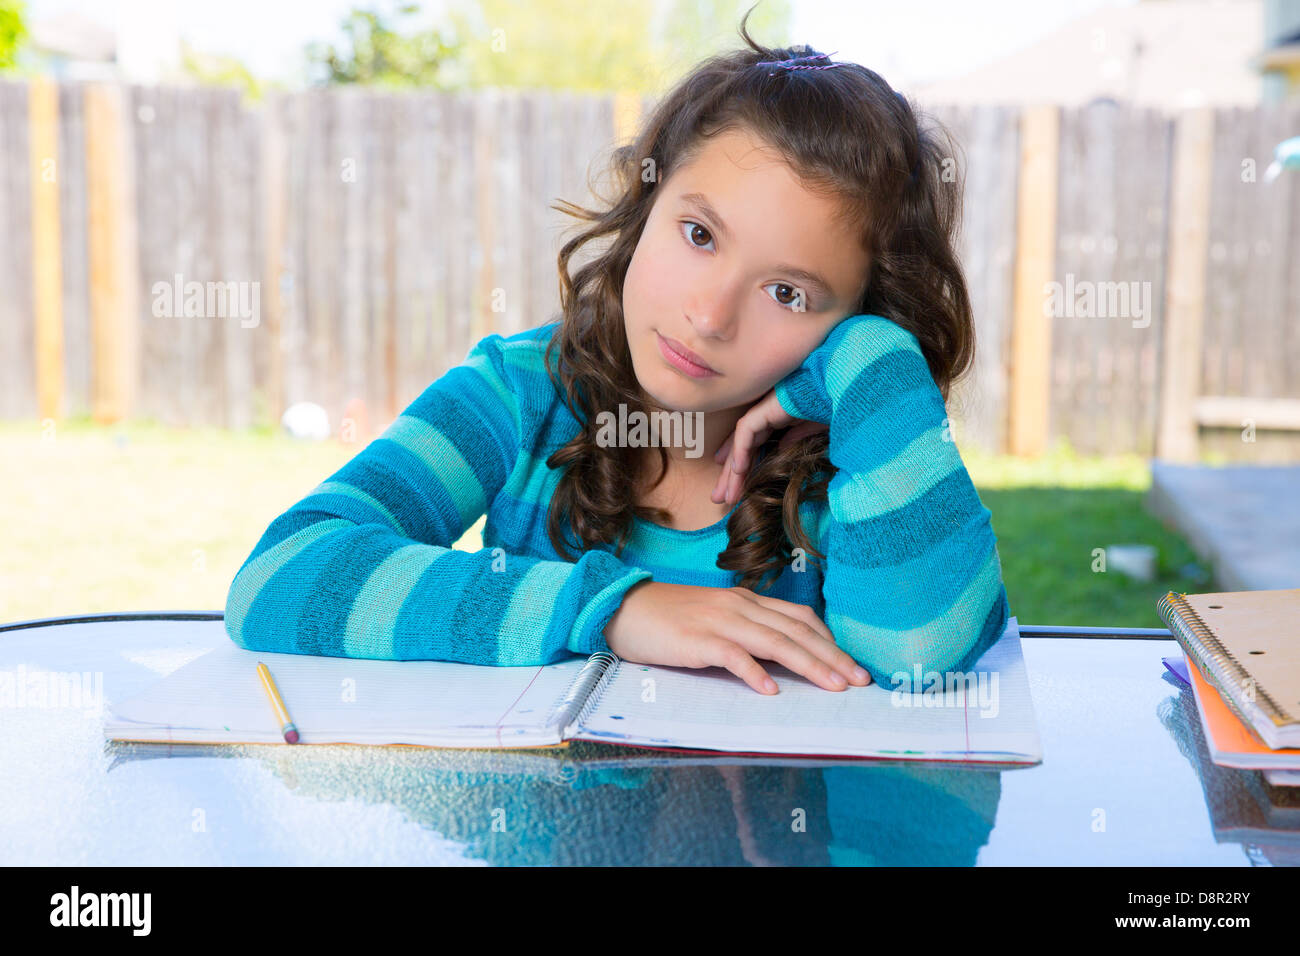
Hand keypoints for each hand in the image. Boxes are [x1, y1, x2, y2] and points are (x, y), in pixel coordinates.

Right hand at [603, 580, 871, 693]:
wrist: (622, 608)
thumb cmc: (669, 620)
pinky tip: (770, 691)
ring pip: (774, 642)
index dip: (830, 641)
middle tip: (860, 681)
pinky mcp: (696, 639)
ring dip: (808, 665)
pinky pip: (732, 655)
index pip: (800, 618)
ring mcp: (718, 621)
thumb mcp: (715, 619)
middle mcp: (739, 606)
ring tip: (833, 687)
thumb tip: (780, 661)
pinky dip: (753, 673)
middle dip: (832, 657)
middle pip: (796, 631)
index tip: (853, 666)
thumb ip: (746, 632)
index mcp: (746, 601)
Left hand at [710, 389, 827, 505]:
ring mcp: (764, 410)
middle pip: (742, 448)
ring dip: (731, 471)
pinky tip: (738, 470)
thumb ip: (794, 437)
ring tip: (725, 495)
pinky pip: (746, 431)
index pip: (753, 445)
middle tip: (720, 498)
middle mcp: (766, 415)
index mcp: (777, 419)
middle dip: (730, 475)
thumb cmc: (830, 404)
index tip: (734, 486)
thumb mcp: (811, 428)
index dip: (742, 464)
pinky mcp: (766, 408)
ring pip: (740, 443)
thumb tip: (781, 449)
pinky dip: (741, 450)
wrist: (839, 390)